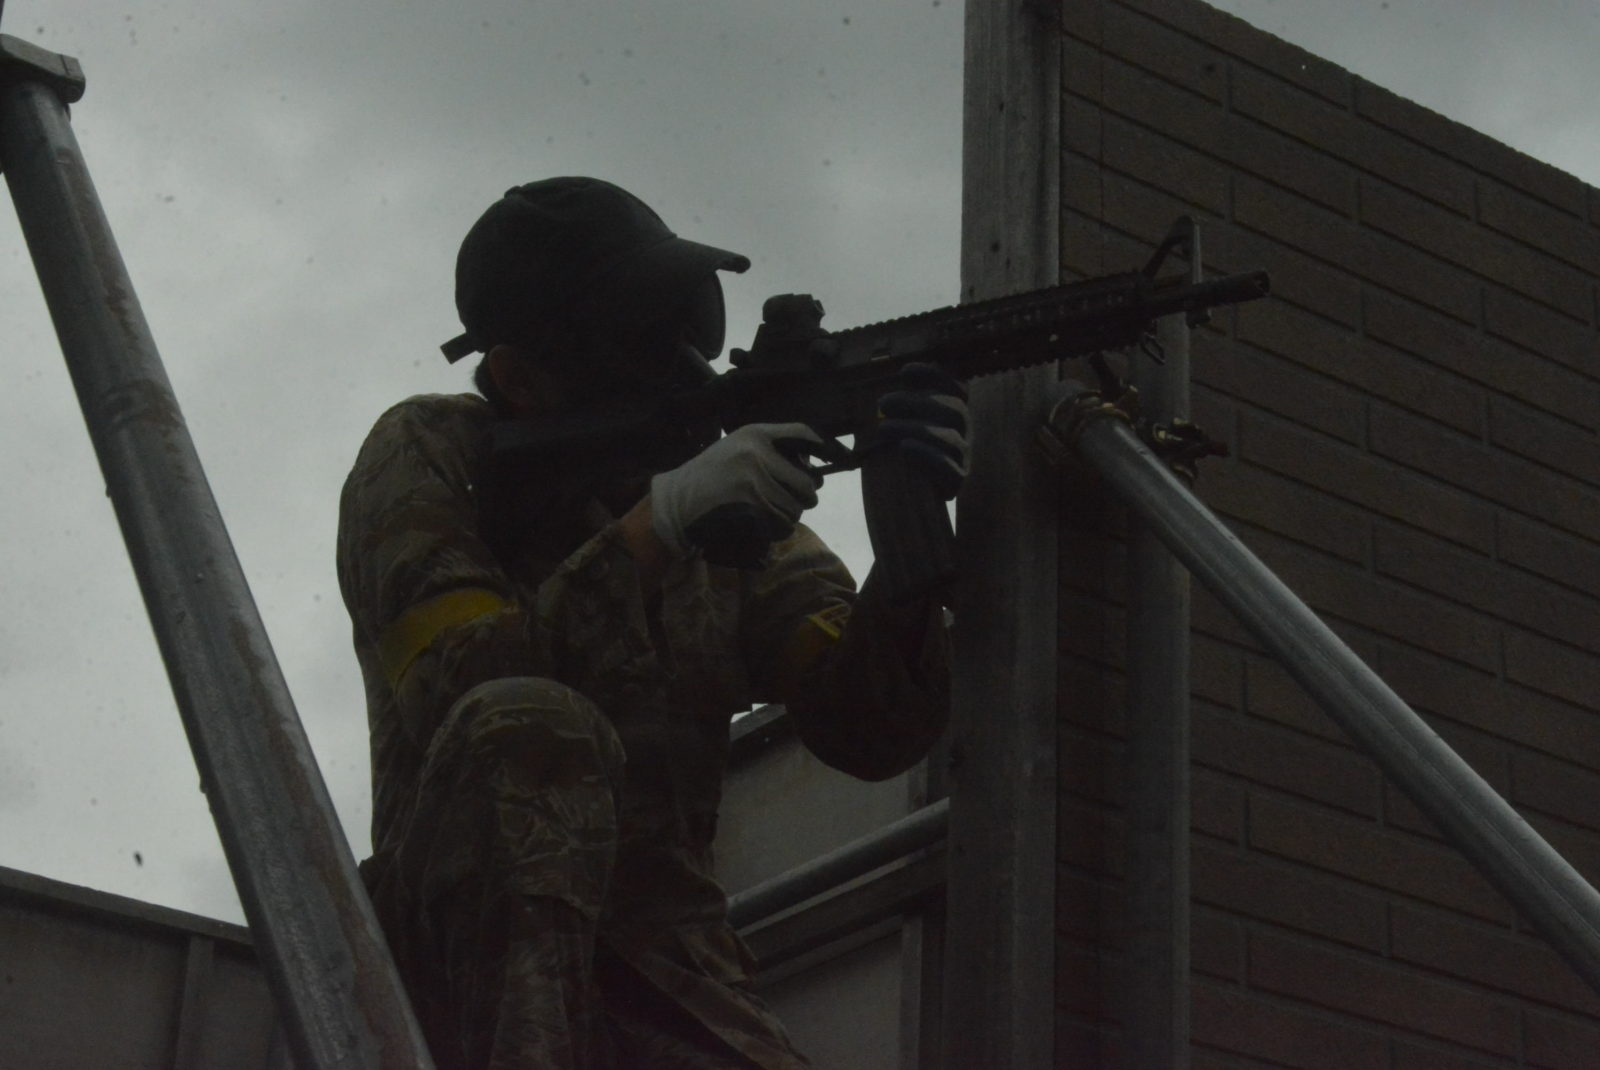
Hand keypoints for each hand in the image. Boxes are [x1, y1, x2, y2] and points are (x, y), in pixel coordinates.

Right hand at [650, 423, 824, 561]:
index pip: (802, 434)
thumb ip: (769, 451)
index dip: (824, 447)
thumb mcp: (735, 449)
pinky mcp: (750, 505)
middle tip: (791, 503)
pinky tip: (763, 526)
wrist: (675, 502)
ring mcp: (754, 479)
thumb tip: (813, 472)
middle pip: (806, 482)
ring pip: (795, 507)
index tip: (833, 460)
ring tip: (770, 515)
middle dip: (802, 498)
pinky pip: (782, 524)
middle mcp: (757, 452)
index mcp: (755, 434)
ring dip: (788, 517)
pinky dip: (778, 530)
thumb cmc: (708, 477)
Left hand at [874, 363, 969, 499]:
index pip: (956, 387)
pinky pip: (948, 467)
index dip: (935, 376)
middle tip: (884, 403)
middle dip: (917, 402)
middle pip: (954, 409)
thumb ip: (905, 403)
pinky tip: (904, 447)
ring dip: (915, 428)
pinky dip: (925, 454)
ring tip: (884, 428)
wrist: (916, 494)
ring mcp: (964, 456)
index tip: (906, 372)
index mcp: (956, 410)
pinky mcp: (957, 480)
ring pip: (950, 438)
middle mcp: (965, 431)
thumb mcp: (907, 422)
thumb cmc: (908, 450)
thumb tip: (894, 382)